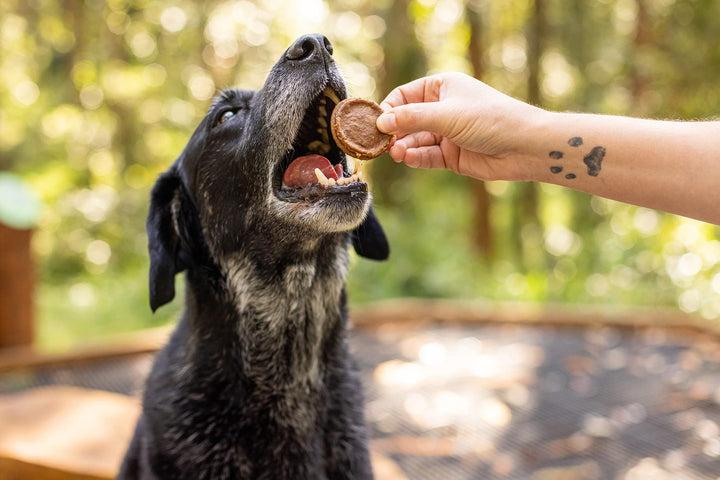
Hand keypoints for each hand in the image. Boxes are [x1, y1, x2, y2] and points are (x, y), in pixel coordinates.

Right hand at [376, 72, 544, 180]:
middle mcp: (443, 109)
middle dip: (394, 131)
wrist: (524, 147)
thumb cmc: (490, 119)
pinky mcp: (452, 156)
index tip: (376, 123)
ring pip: (415, 140)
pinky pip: (427, 156)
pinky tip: (408, 159)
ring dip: (403, 146)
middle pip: (407, 120)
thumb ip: (412, 118)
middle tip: (380, 143)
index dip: (389, 108)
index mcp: (442, 88)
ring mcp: (447, 133)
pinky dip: (416, 158)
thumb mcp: (447, 114)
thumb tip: (381, 122)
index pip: (405, 95)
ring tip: (395, 153)